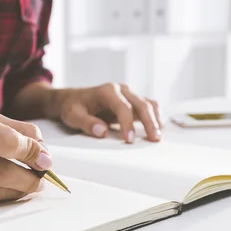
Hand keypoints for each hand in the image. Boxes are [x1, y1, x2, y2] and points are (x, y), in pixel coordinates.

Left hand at [48, 83, 162, 142]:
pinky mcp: (132, 101)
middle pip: (141, 104)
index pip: (123, 107)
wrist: (72, 99)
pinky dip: (155, 117)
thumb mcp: (72, 115)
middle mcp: (121, 89)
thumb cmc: (72, 107)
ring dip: (155, 120)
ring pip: (148, 104)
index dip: (127, 124)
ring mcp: (128, 94)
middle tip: (153, 140)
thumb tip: (101, 131)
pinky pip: (148, 107)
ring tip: (157, 137)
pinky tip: (157, 129)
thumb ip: (86, 123)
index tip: (129, 140)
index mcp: (106, 91)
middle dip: (149, 122)